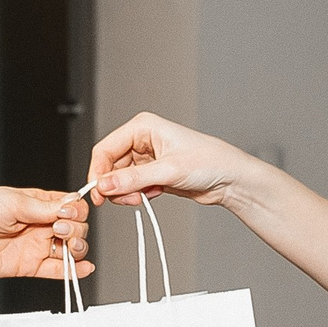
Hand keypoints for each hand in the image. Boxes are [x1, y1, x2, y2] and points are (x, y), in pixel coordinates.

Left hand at [0, 187, 90, 301]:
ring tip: (68, 246)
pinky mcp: (31, 266)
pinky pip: (58, 271)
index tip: (67, 213)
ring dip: (78, 248)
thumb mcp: (13, 202)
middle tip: (59, 229)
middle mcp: (41, 225)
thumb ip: (45, 208)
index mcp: (38, 204)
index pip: (71, 207)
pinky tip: (82, 268)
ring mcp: (37, 246)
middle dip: (75, 229)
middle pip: (75, 228)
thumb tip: (71, 205)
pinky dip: (73, 272)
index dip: (75, 210)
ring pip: (71, 249)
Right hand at [87, 112, 257, 207]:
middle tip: (126, 199)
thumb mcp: (168, 171)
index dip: (98, 172)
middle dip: (115, 185)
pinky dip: (137, 195)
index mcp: (142, 127)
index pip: (105, 149)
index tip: (98, 193)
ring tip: (143, 198)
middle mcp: (142, 140)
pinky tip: (154, 195)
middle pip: (110, 165)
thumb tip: (105, 184)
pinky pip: (132, 186)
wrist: (229, 178)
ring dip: (126, 192)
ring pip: (119, 178)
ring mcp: (146, 158)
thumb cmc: (209, 161)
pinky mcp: (152, 173)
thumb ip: (134, 178)